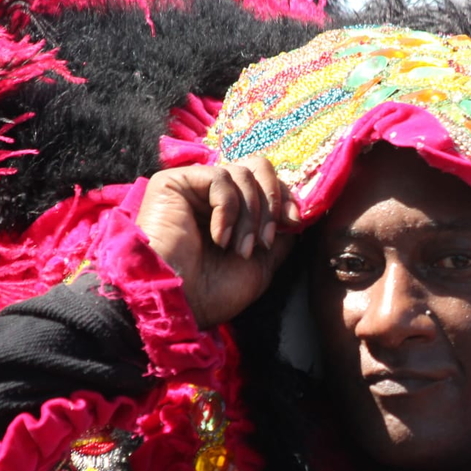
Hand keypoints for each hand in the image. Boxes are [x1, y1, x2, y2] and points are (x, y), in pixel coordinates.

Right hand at [134, 157, 301, 328]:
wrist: (180, 303)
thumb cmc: (214, 291)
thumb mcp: (261, 264)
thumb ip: (280, 235)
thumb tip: (297, 212)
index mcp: (231, 211)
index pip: (265, 182)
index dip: (284, 197)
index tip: (294, 221)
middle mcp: (212, 194)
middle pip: (257, 166)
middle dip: (271, 202)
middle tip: (265, 239)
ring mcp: (193, 186)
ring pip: (242, 174)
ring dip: (250, 215)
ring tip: (239, 248)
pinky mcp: (173, 182)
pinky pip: (219, 178)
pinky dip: (228, 209)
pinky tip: (219, 237)